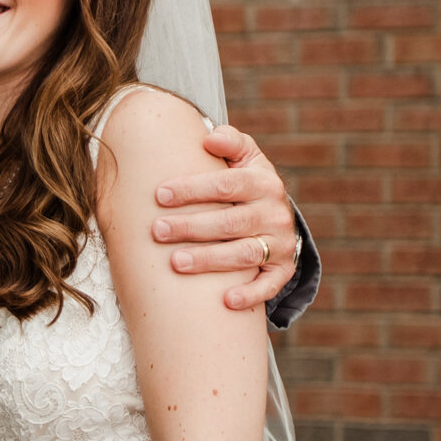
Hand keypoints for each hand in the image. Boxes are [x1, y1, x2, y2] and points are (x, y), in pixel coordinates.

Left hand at [151, 123, 297, 310]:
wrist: (277, 216)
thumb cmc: (246, 184)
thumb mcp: (245, 158)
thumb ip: (230, 142)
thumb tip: (209, 139)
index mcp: (264, 182)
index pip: (227, 184)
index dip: (193, 189)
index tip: (160, 195)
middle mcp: (275, 213)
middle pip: (230, 222)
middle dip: (191, 227)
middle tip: (157, 231)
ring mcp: (281, 243)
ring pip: (244, 254)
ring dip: (209, 260)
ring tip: (175, 262)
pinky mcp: (283, 270)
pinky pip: (269, 285)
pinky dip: (251, 294)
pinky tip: (226, 301)